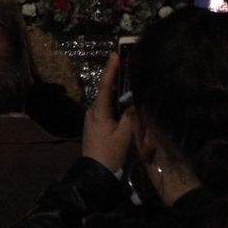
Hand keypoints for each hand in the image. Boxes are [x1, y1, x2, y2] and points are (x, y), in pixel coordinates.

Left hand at [82, 51, 137, 172]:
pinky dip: (117, 105)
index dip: (110, 70)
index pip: (104, 87)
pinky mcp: (97, 125)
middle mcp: (93, 111)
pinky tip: (126, 104)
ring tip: (130, 81)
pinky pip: (108, 110)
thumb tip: (134, 101)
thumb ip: (130, 117)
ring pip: (108, 102)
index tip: (114, 55)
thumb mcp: (123, 136)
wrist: (95, 173)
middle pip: (106, 92)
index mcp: (98, 111)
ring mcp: (93, 119)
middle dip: (116, 79)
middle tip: (127, 64)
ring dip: (118, 93)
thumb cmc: (109, 154)